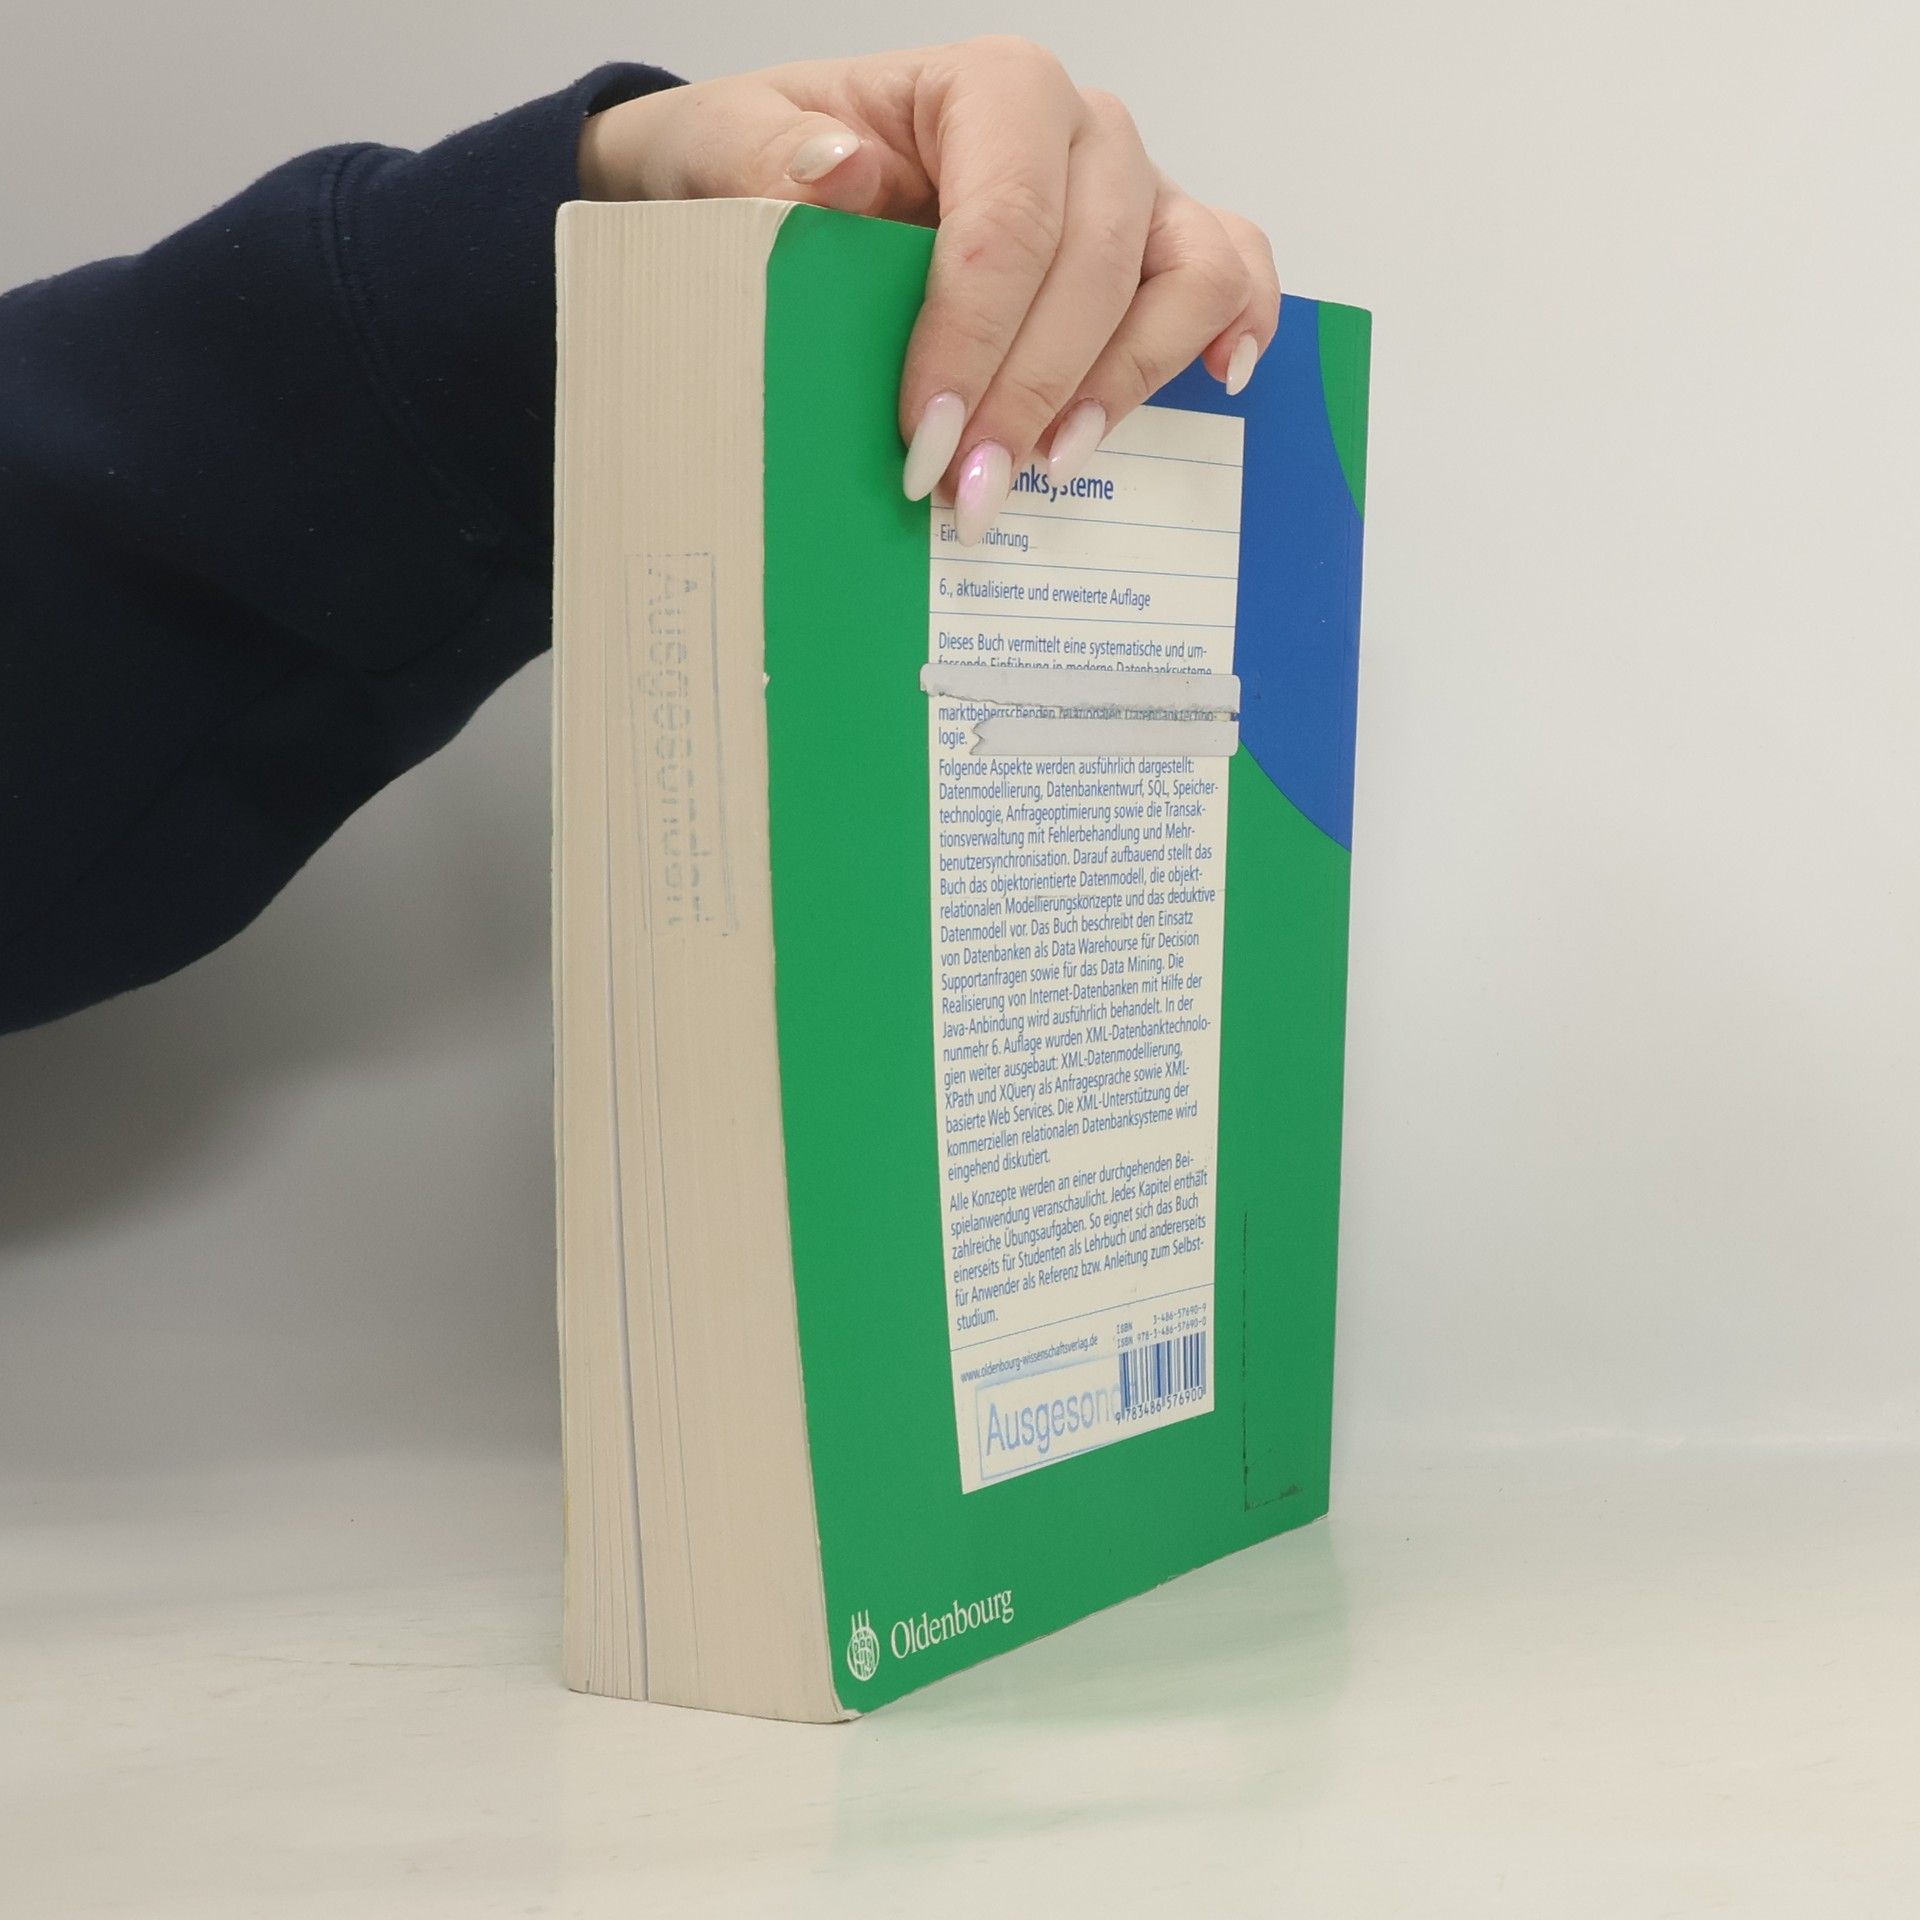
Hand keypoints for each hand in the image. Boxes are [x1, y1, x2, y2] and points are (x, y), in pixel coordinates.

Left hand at [578, 38, 1278, 542]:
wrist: (798, 178)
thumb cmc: (775, 167)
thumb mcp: (727, 148)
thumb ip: (766, 154)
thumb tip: (836, 174)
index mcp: (992, 91)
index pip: (1006, 223)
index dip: (973, 341)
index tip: (925, 440)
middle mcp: (1082, 132)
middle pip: (1095, 267)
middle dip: (1032, 393)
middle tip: (969, 492)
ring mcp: (1135, 189)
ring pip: (1186, 274)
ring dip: (1127, 382)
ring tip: (1053, 463)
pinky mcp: (1163, 245)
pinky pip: (1232, 271)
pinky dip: (1238, 326)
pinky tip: (1215, 386)